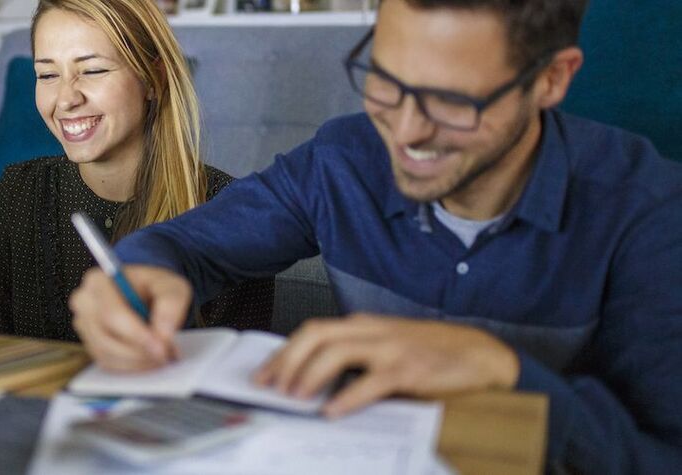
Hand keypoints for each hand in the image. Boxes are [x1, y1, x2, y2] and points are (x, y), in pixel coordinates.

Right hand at [69, 265, 190, 371]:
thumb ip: (171, 305)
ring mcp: (84, 326)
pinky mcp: (90, 344)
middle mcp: (84, 303)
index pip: (112, 314)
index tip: (161, 348)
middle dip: (139, 352)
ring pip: (107, 354)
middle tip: (166, 355)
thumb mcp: (170, 286)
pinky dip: (131, 366)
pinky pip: (108, 363)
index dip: (137, 335)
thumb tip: (163, 335)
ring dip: (137, 362)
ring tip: (161, 356)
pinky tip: (148, 358)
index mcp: (99, 282)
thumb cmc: (154, 287)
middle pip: (106, 338)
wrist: (144, 293)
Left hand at [254, 313, 519, 417]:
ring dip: (309, 375)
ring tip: (294, 397)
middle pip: (316, 335)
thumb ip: (354, 359)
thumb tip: (311, 382)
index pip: (312, 331)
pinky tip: (332, 411)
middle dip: (287, 360)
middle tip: (270, 386)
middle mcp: (371, 331)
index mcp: (362, 326)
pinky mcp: (409, 369)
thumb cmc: (430, 355)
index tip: (263, 374)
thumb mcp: (386, 349)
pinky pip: (370, 382)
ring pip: (337, 352)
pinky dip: (348, 396)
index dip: (284, 351)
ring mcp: (390, 348)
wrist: (481, 355)